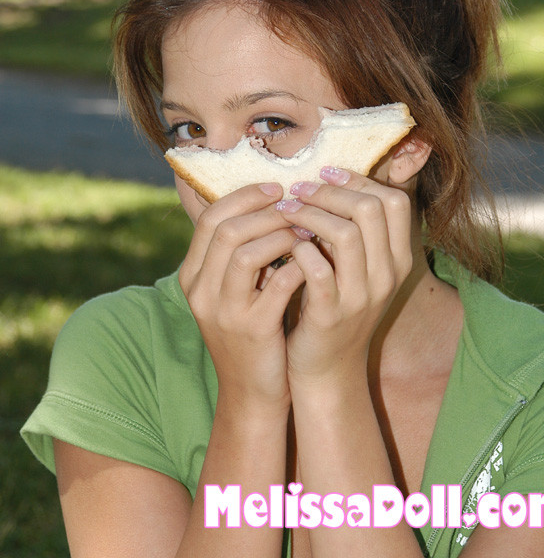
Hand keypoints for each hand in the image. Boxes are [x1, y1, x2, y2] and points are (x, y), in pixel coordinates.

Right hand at [179, 183, 305, 412]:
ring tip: (306, 231)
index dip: (245, 196)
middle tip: (296, 205)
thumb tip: (271, 202)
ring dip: (282, 235)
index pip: (211, 218)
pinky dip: (299, 266)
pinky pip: (277, 284)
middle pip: (226, 229)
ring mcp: (224, 312)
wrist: (251, 392)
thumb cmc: (251, 330)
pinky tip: (313, 262)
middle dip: (266, 210)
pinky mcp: (253, 330)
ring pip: (246, 252)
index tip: (277, 187)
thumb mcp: (234, 289)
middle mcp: (201, 291)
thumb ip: (242, 250)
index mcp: (194, 275)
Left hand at [275, 167, 412, 388]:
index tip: (326, 174)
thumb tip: (330, 181)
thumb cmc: (334, 306)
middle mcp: (387, 276)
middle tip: (300, 189)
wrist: (326, 368)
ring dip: (310, 214)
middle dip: (331, 191)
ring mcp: (361, 296)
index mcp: (398, 259)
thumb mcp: (357, 268)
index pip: (393, 201)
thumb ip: (353, 231)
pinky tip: (285, 245)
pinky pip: (317, 268)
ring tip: (286, 210)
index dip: (359, 180)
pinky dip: (298, 249)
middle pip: (372, 209)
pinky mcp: (330, 313)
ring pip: (345, 233)